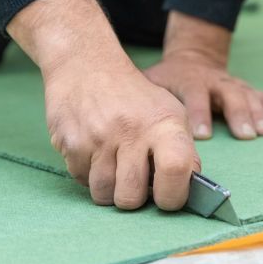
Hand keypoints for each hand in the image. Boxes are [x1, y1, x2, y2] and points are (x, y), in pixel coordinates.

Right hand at [8, 0, 200, 209]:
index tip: (166, 197)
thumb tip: (191, 188)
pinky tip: (93, 152)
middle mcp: (131, 129)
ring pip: (104, 194)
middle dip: (133, 199)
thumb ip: (182, 149)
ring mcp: (98, 137)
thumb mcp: (168, 111)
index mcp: (163, 123)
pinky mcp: (71, 141)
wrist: (86, 64)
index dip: (173, 196)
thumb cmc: (133, 95)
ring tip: (112, 168)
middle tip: (132, 183)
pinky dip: (87, 173)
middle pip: (132, 196)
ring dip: (108, 189)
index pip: (176, 170)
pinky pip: (80, 179)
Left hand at [144, 12, 262, 139]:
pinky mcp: (246, 89)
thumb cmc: (167, 80)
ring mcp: (232, 85)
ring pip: (247, 96)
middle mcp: (214, 82)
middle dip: (236, 114)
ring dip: (257, 114)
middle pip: (228, 96)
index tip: (201, 135)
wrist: (190, 58)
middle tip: (243, 135)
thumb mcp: (152, 83)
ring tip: (262, 133)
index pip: (194, 97)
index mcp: (189, 81)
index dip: (198, 114)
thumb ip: (144, 100)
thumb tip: (127, 127)